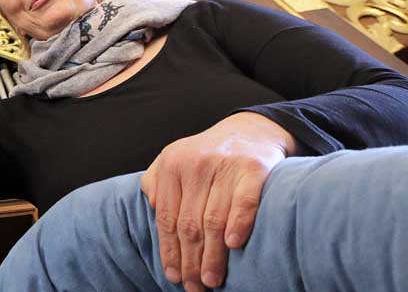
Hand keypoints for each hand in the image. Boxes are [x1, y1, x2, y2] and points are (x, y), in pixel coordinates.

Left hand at [140, 112, 297, 291]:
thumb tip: (152, 210)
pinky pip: (244, 201)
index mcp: (171, 164)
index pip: (167, 217)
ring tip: (210, 280)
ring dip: (212, 255)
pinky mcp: (254, 168)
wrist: (250, 130)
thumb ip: (156, 182)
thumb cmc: (207, 156)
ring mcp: (225, 165)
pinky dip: (238, 223)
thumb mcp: (174, 159)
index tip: (173, 277)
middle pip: (189, 223)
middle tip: (193, 287)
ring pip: (214, 219)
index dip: (169, 250)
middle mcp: (195, 163)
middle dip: (190, 260)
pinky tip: (233, 245)